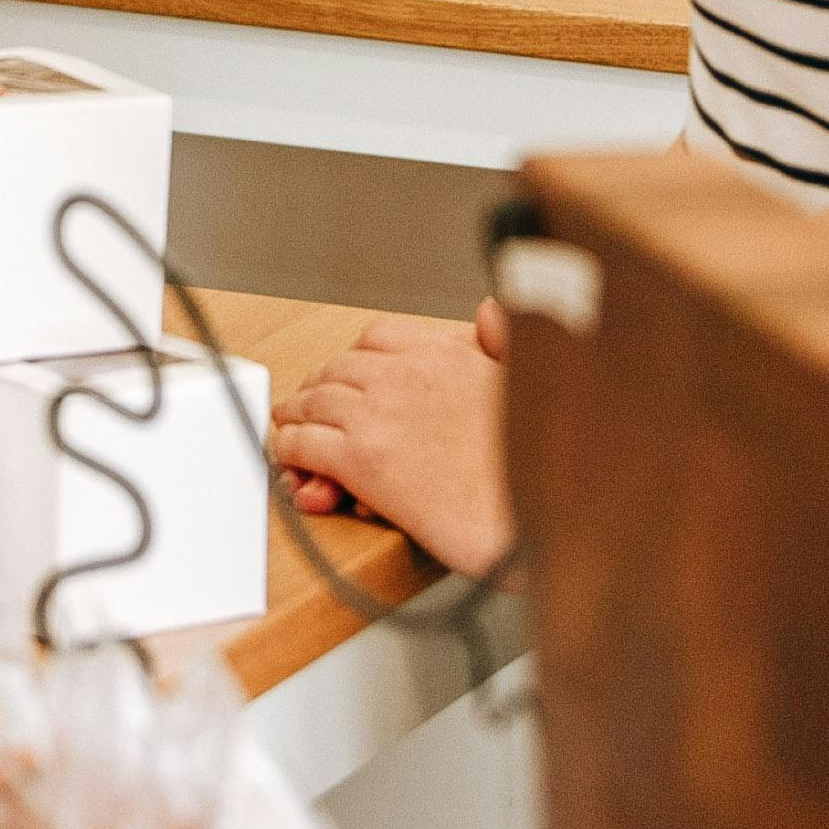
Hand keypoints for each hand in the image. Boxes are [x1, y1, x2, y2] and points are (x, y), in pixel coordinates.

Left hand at [262, 303, 516, 581]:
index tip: (350, 372)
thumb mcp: (532, 386)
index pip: (381, 337)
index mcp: (447, 354)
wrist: (531, 519)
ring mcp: (379, 414)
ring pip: (315, 402)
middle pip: (340, 368)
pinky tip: (291, 458)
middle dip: (321, 385)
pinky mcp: (360, 459)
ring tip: (291, 426)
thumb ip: (506, 343)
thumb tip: (488, 309)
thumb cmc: (538, 469)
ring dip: (299, 414)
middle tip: (311, 404)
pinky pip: (305, 443)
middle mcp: (407, 375)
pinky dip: (289, 448)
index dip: (357, 356)